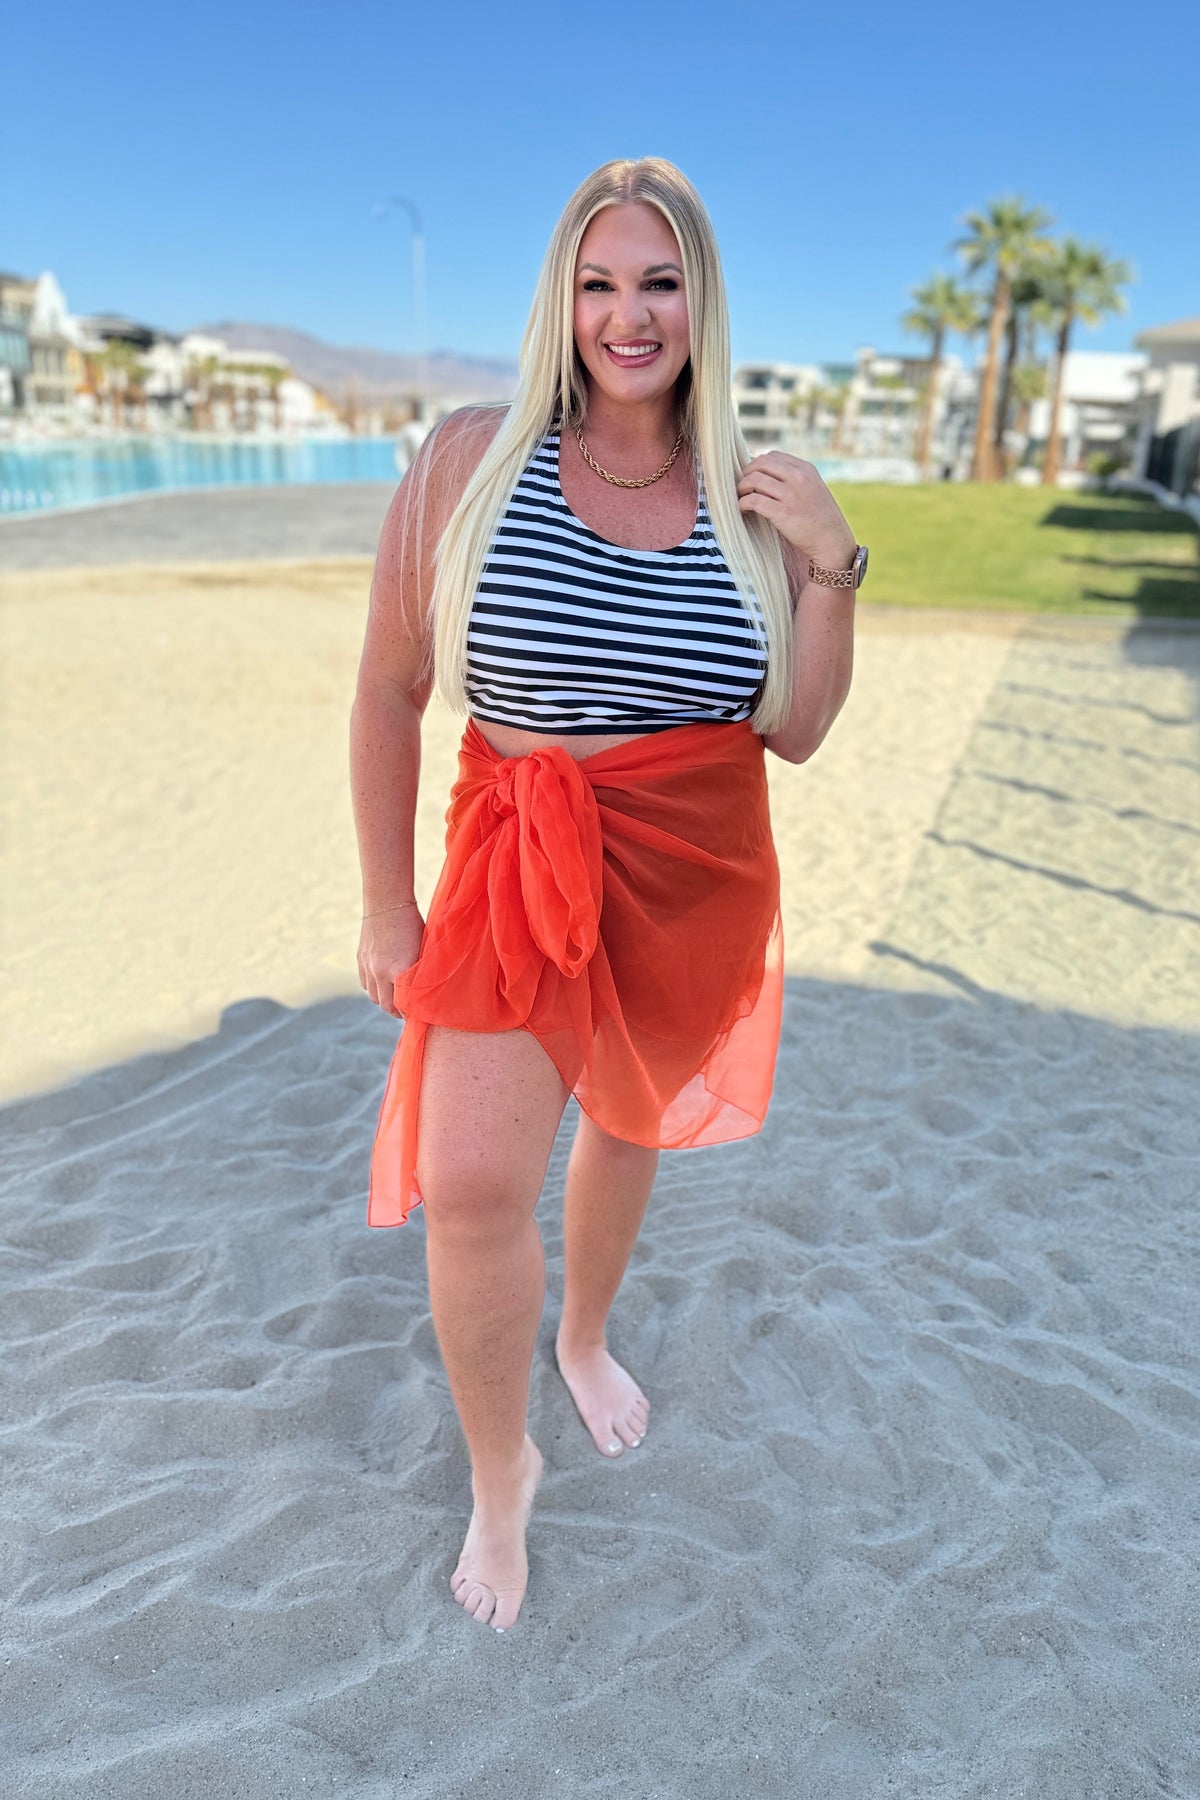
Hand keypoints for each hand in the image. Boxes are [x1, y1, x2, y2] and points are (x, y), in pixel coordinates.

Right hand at [357, 907, 424, 1017]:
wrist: (387, 903)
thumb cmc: (413, 924)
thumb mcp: (423, 950)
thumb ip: (421, 972)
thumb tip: (427, 991)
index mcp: (399, 971)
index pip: (403, 1004)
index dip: (411, 1012)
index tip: (418, 1014)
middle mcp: (380, 973)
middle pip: (386, 1005)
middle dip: (397, 1011)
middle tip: (407, 1012)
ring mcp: (368, 967)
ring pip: (373, 997)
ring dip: (384, 1001)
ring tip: (395, 999)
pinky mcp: (360, 960)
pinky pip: (365, 984)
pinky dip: (374, 988)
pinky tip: (383, 984)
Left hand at [737, 451, 856, 566]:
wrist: (832, 541)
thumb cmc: (820, 518)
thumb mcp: (813, 488)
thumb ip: (795, 478)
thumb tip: (766, 475)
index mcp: (805, 469)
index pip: (772, 456)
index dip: (757, 465)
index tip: (752, 477)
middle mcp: (798, 477)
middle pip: (760, 463)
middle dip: (746, 474)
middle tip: (742, 487)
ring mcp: (790, 495)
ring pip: (754, 480)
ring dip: (741, 489)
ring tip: (740, 499)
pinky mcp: (782, 513)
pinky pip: (754, 501)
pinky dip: (742, 504)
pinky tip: (743, 510)